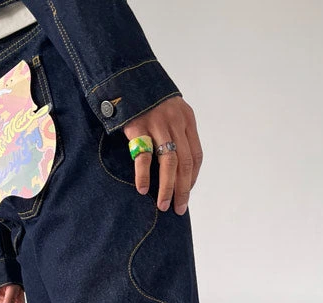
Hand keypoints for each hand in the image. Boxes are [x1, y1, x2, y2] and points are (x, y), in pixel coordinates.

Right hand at [123, 96, 202, 214]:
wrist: (126, 74)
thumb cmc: (147, 99)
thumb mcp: (170, 110)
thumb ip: (175, 132)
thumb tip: (175, 164)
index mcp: (187, 119)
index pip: (196, 155)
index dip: (193, 177)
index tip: (186, 192)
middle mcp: (176, 121)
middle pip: (185, 163)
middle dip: (183, 189)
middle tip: (178, 208)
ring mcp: (157, 124)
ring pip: (168, 163)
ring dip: (167, 187)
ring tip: (163, 205)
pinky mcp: (138, 127)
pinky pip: (143, 156)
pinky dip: (144, 175)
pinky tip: (143, 189)